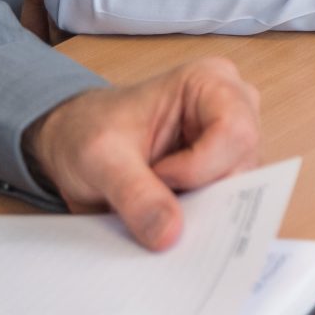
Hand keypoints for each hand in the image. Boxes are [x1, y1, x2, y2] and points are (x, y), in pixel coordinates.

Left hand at [24, 59, 262, 250]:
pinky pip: (227, 209)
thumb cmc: (88, 130)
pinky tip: (166, 219)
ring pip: (239, 193)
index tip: (156, 175)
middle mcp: (233, 108)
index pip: (235, 132)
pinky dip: (197, 222)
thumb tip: (169, 234)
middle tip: (156, 204)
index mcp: (209, 80)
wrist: (71, 145)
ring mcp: (231, 145)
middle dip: (202, 195)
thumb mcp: (100, 158)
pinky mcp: (223, 176)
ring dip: (198, 211)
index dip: (199, 167)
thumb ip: (134, 193)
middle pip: (243, 165)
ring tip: (156, 208)